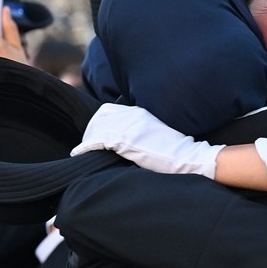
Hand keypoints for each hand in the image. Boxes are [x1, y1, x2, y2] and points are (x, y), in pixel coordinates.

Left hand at [71, 103, 221, 177]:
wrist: (188, 156)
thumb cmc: (178, 151)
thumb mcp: (159, 133)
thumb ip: (143, 131)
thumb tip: (132, 140)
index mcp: (140, 112)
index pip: (110, 110)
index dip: (99, 122)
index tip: (95, 133)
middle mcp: (132, 115)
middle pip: (100, 117)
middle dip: (91, 130)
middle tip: (86, 144)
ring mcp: (128, 126)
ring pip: (96, 128)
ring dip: (87, 139)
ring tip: (82, 151)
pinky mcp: (124, 140)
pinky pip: (97, 140)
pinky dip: (85, 147)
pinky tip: (78, 154)